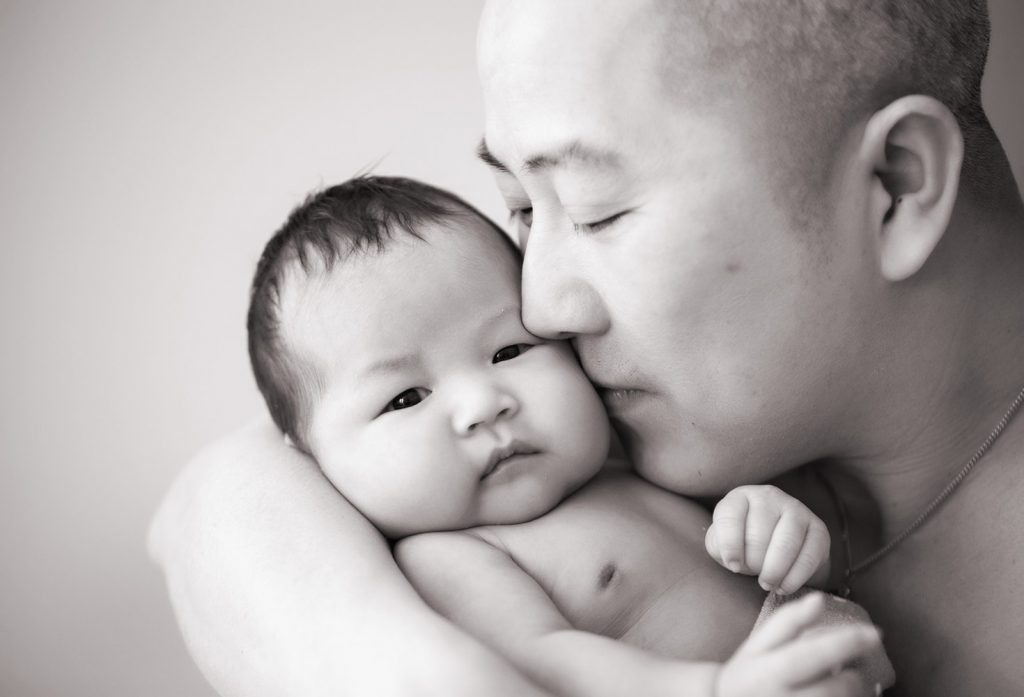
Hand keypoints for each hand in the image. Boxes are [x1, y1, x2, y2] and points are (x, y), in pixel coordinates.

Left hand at [706, 485, 829, 593]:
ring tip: (767, 583)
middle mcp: (769, 496)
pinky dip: (794, 578)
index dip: (730, 546)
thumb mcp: (721, 543)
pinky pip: (808, 557)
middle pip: (758, 535)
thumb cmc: (742, 544)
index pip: (730, 517)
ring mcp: (796, 509)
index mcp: (740, 497)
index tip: (733, 566)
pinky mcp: (818, 529)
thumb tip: (734, 561)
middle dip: (753, 563)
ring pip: (785, 544)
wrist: (775, 547)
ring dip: (774, 571)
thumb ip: (720, 548)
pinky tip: (783, 586)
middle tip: (753, 573)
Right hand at [715, 593, 882, 696]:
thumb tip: (819, 600)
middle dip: (858, 675)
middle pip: (836, 689)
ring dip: (858, 694)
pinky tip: (843, 694)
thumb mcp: (757, 644)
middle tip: (860, 666)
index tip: (875, 633)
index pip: (814, 654)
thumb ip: (788, 621)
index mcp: (769, 671)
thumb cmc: (748, 674)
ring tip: (852, 682)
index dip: (847, 643)